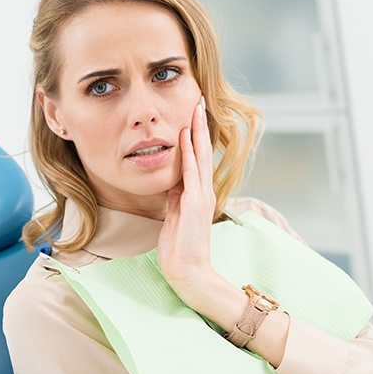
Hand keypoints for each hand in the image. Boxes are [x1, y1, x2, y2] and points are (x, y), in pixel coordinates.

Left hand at [157, 96, 218, 309]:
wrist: (188, 271)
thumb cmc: (180, 247)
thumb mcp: (175, 215)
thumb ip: (175, 196)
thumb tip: (170, 179)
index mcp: (196, 194)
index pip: (196, 158)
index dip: (193, 136)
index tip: (191, 115)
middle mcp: (202, 191)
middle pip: (202, 152)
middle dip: (199, 126)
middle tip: (198, 102)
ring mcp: (200, 197)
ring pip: (199, 158)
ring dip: (196, 133)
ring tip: (195, 110)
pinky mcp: (194, 205)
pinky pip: (190, 175)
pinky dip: (188, 155)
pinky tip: (185, 138)